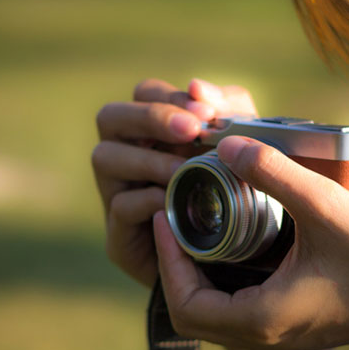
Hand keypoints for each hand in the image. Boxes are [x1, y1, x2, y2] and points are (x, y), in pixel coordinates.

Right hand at [92, 78, 256, 286]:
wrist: (241, 263)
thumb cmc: (239, 192)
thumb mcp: (244, 144)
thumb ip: (228, 109)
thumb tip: (197, 86)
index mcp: (153, 130)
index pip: (143, 94)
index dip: (168, 99)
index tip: (204, 114)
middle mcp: (125, 157)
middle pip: (109, 117)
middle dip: (149, 119)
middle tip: (191, 131)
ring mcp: (116, 196)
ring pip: (104, 158)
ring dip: (148, 160)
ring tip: (184, 170)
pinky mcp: (119, 237)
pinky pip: (119, 207)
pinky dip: (147, 199)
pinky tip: (174, 201)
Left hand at [153, 135, 348, 349]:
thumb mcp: (327, 209)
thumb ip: (273, 173)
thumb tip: (225, 141)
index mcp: (261, 321)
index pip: (183, 303)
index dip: (166, 259)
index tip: (164, 214)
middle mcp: (263, 339)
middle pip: (190, 314)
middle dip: (175, 267)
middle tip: (175, 219)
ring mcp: (278, 339)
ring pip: (212, 316)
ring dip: (196, 275)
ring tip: (197, 225)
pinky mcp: (293, 330)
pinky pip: (236, 313)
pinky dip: (221, 283)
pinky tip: (232, 243)